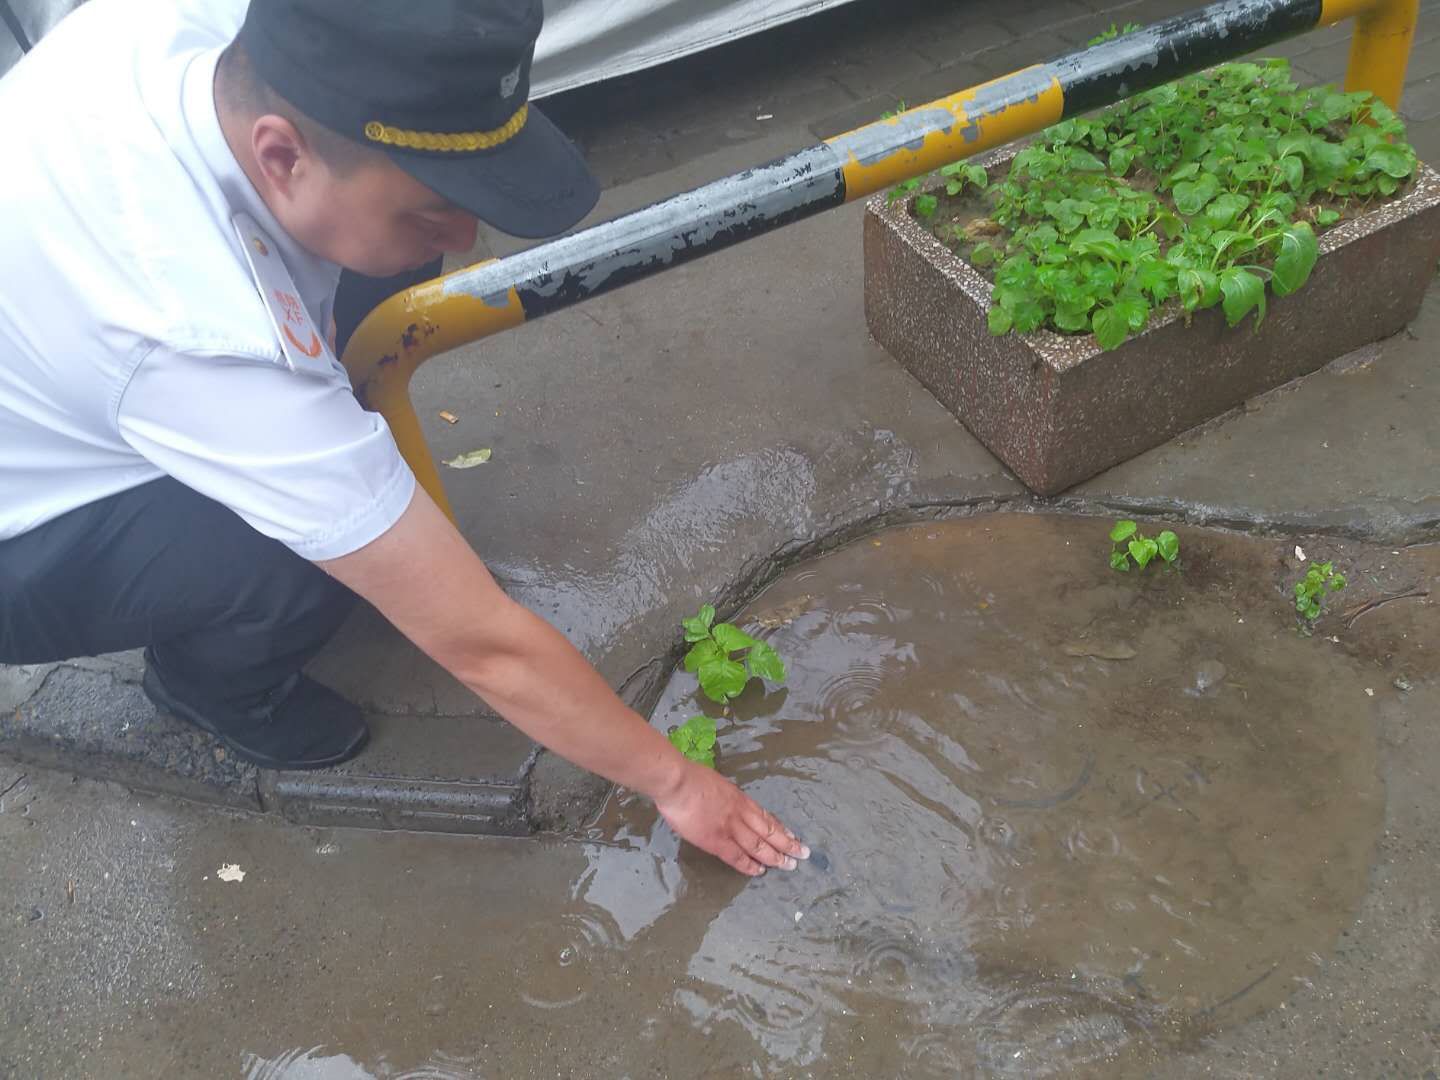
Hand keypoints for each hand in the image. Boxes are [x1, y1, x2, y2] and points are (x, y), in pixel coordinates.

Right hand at [654, 762, 809, 875]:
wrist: (678, 782)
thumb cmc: (691, 778)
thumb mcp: (718, 784)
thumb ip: (726, 797)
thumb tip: (726, 804)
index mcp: (740, 799)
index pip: (766, 817)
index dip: (780, 828)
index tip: (792, 836)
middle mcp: (741, 814)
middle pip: (769, 831)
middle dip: (787, 844)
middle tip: (802, 854)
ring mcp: (730, 828)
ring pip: (759, 846)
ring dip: (775, 856)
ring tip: (789, 865)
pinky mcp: (716, 841)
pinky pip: (736, 857)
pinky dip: (749, 865)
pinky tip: (759, 871)